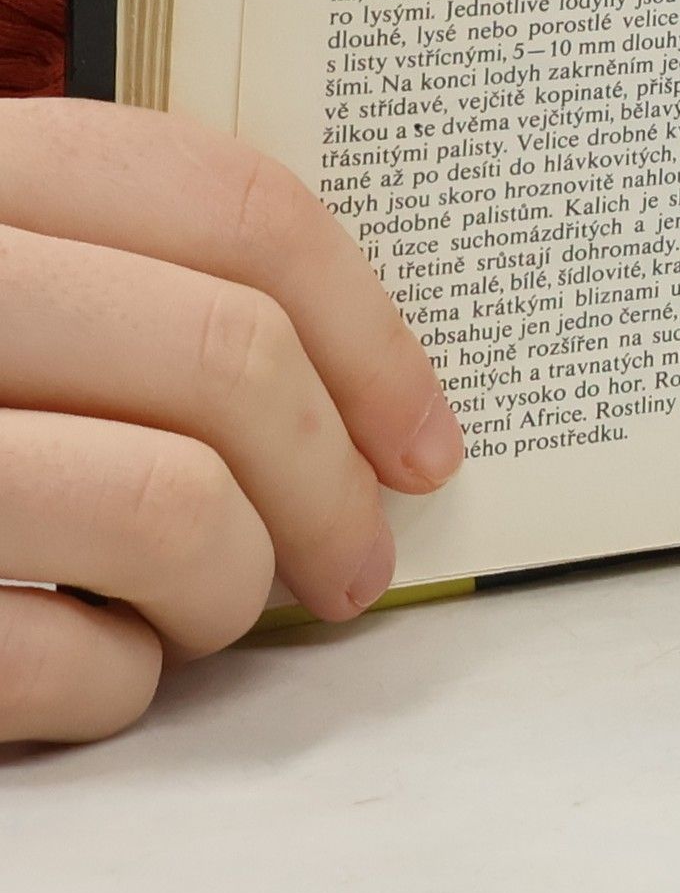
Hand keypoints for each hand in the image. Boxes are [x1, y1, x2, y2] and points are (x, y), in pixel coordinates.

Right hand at [0, 99, 461, 742]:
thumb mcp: (10, 267)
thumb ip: (140, 281)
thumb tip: (370, 401)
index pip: (236, 208)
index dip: (372, 330)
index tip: (425, 436)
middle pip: (227, 361)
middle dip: (334, 481)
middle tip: (363, 554)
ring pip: (170, 511)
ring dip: (236, 585)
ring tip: (222, 604)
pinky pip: (66, 665)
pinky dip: (119, 685)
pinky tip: (97, 662)